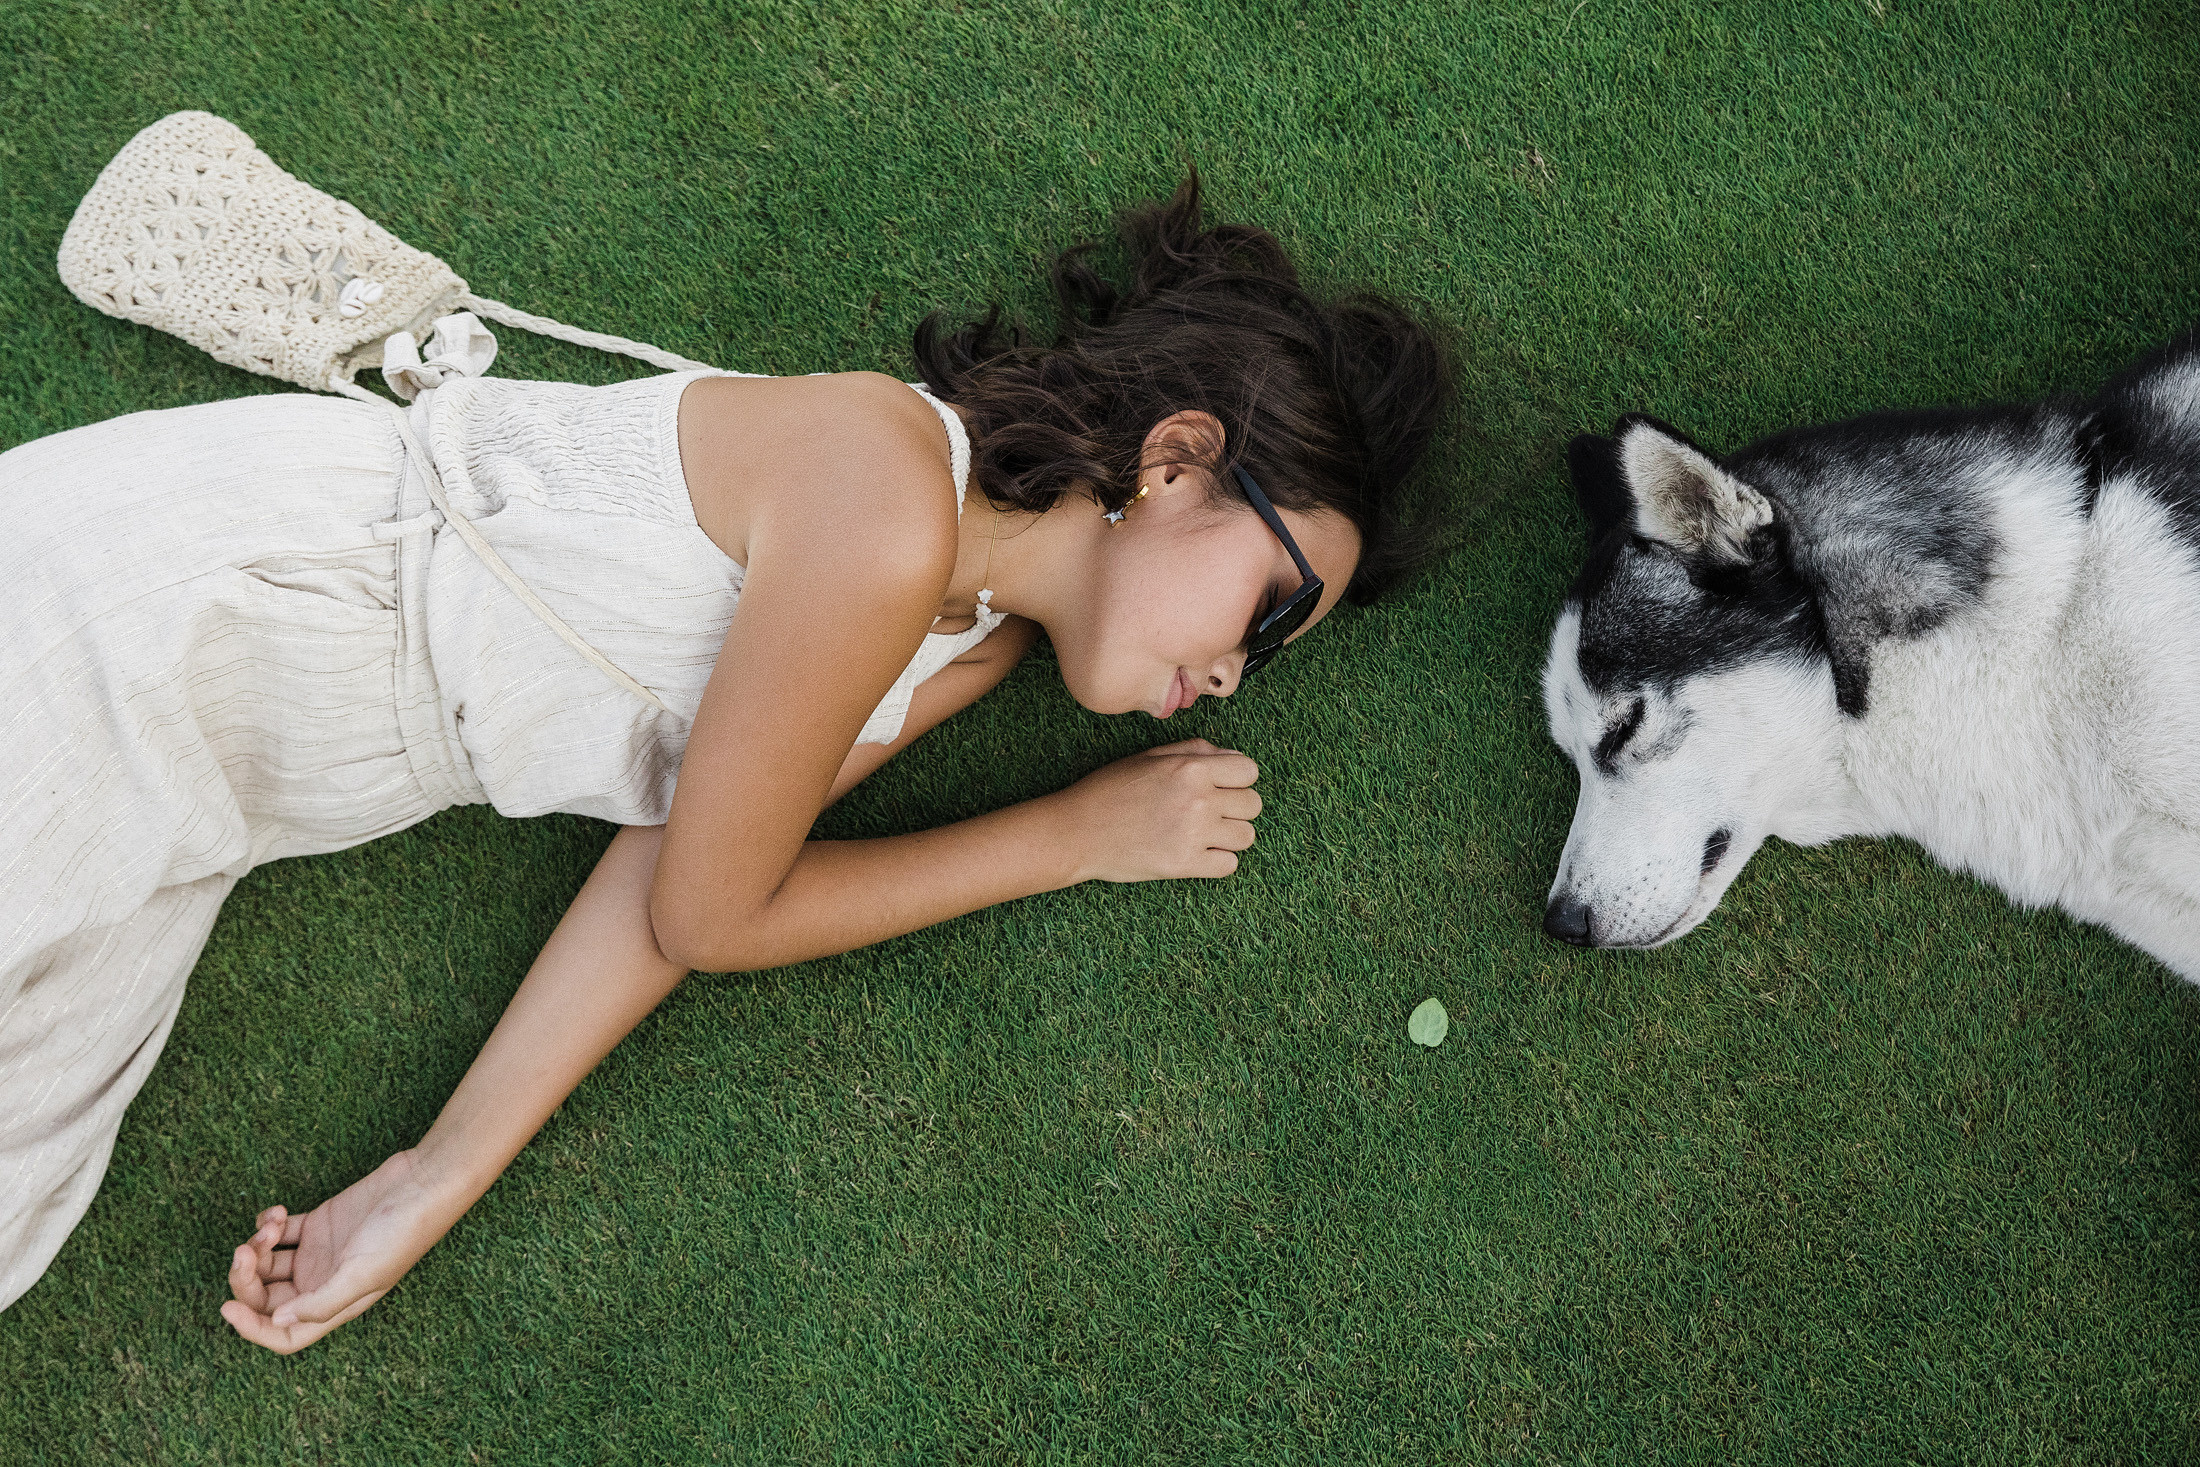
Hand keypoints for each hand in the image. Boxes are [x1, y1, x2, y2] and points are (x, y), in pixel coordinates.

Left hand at [219, 1150, 455, 1353]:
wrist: (423, 1182)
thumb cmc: (403, 1231)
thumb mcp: (365, 1273)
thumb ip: (321, 1302)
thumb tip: (277, 1322)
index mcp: (335, 1305)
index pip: (284, 1334)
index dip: (252, 1329)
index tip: (227, 1307)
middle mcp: (322, 1284)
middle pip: (266, 1298)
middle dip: (247, 1277)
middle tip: (245, 1250)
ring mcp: (318, 1254)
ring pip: (267, 1264)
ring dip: (258, 1245)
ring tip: (273, 1224)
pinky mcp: (317, 1225)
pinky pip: (277, 1234)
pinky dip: (268, 1225)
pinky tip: (279, 1213)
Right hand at [1060, 738, 1261, 882]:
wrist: (1077, 831)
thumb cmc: (1110, 789)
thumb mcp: (1150, 757)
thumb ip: (1195, 751)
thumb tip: (1233, 757)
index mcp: (1192, 768)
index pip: (1249, 771)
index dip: (1238, 777)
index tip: (1222, 785)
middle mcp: (1199, 799)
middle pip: (1253, 804)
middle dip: (1237, 806)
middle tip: (1212, 811)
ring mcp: (1194, 834)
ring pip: (1247, 836)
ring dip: (1230, 835)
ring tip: (1205, 833)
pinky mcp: (1185, 865)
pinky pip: (1230, 865)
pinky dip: (1218, 860)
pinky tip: (1198, 852)